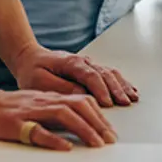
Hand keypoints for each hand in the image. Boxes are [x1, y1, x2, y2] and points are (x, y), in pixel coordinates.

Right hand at [0, 84, 117, 151]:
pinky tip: (66, 147)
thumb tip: (75, 131)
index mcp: (48, 98)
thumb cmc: (5, 110)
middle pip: (78, 105)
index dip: (99, 115)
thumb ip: (53, 116)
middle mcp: (43, 102)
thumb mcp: (34, 108)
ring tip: (97, 143)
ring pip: (64, 115)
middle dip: (98, 122)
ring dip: (84, 129)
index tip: (110, 132)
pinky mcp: (15, 124)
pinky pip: (38, 131)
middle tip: (110, 140)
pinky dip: (54, 138)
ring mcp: (30, 112)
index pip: (81, 100)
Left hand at [10, 44, 137, 107]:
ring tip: (131, 98)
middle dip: (116, 89)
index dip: (101, 89)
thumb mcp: (39, 81)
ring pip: (110, 73)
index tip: (108, 103)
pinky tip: (129, 90)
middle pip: (105, 73)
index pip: (90, 75)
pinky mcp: (90, 69)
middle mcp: (83, 61)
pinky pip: (110, 74)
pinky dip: (121, 82)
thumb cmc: (32, 70)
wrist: (30, 58)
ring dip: (122, 85)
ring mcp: (88, 64)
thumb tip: (80, 95)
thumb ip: (60, 87)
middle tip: (125, 103)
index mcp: (70, 62)